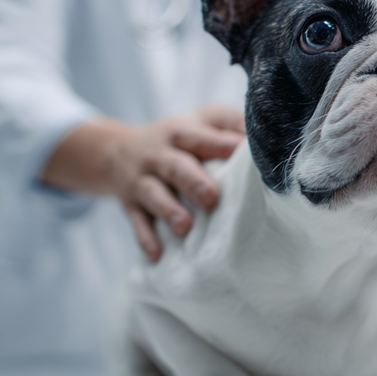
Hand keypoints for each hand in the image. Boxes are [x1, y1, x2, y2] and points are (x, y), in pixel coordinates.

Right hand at [42, 105, 245, 260]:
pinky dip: (146, 238)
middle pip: (175, 166)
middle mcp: (158, 155)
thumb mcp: (201, 121)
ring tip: (185, 227)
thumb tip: (263, 136)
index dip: (218, 143)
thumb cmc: (178, 138)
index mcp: (180, 133)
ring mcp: (141, 180)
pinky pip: (137, 222)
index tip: (239, 152)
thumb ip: (231, 124)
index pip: (199, 137)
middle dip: (193, 181)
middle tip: (212, 197)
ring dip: (168, 210)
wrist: (114, 151)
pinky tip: (158, 254)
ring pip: (153, 194)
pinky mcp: (130, 205)